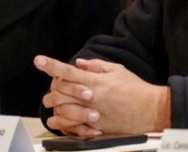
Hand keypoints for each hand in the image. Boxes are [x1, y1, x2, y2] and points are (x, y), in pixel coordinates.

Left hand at [34, 55, 169, 135]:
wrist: (149, 110)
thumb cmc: (135, 88)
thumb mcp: (118, 70)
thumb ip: (96, 65)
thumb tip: (78, 63)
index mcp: (95, 80)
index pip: (67, 71)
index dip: (51, 65)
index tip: (38, 60)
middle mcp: (90, 96)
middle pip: (59, 90)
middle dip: (51, 87)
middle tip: (50, 85)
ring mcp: (90, 113)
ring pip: (60, 109)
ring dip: (53, 104)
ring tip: (51, 101)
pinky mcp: (93, 126)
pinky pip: (69, 127)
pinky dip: (60, 123)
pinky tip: (57, 119)